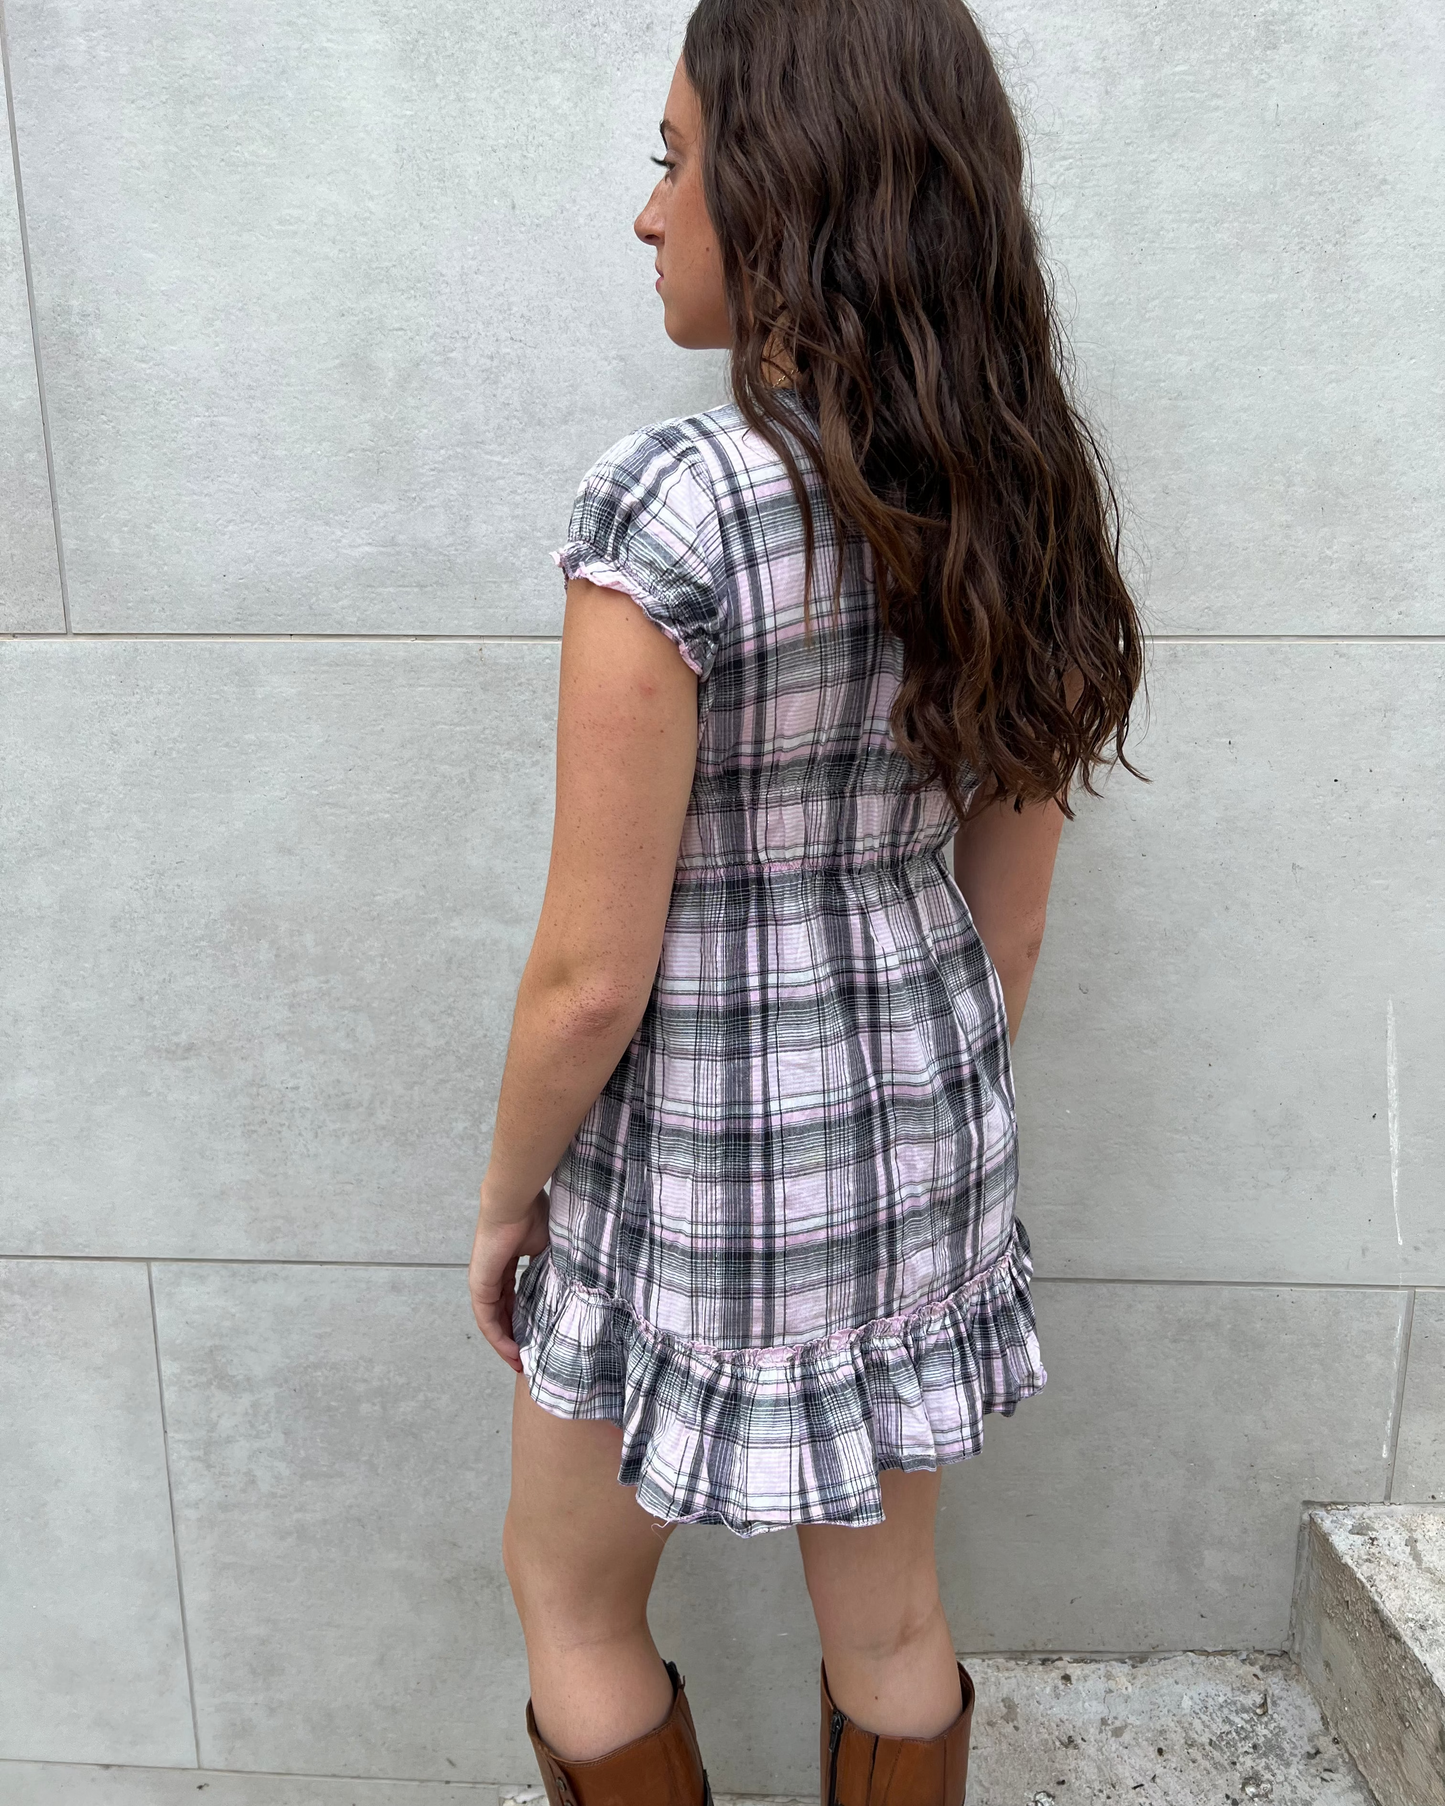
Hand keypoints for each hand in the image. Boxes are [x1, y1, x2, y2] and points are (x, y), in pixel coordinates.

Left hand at [468, 1189, 550, 1372]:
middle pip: (502, 1314)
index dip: (525, 1318)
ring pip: (493, 1321)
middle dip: (515, 1337)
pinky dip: (499, 1338)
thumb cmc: (534, 1214)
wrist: (515, 1201)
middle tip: (529, 1359)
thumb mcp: (549, 1247)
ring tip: (521, 1364)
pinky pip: (487, 1319)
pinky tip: (512, 1352)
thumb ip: (554, 1267)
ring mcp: (483, 1281)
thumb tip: (573, 1284)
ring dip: (506, 1344)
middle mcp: (492, 1275)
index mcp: (508, 1263)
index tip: (539, 1335)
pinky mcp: (480, 1285)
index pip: (513, 1298)